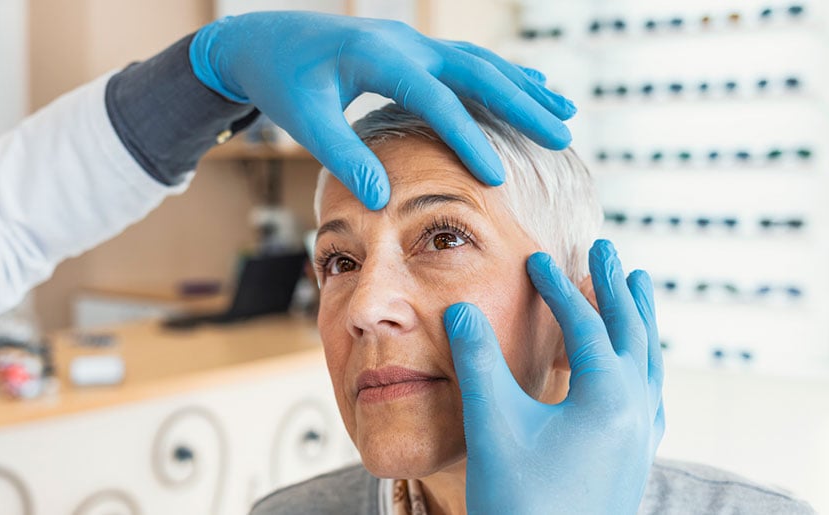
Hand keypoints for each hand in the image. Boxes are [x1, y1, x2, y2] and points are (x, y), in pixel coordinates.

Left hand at [190, 12, 575, 208]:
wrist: (265, 39)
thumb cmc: (281, 81)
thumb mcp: (305, 120)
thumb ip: (343, 156)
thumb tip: (383, 198)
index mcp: (378, 57)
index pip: (435, 100)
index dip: (467, 138)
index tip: (496, 177)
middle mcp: (405, 42)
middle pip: (477, 71)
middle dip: (521, 105)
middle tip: (561, 136)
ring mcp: (413, 41)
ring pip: (480, 62)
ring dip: (522, 88)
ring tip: (564, 113)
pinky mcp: (413, 49)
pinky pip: (467, 61)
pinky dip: (501, 77)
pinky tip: (529, 88)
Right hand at [443, 239, 664, 513]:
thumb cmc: (520, 503)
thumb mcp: (492, 424)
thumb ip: (477, 361)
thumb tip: (462, 310)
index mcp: (610, 396)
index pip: (586, 323)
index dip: (559, 287)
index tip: (537, 261)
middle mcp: (637, 411)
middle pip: (633, 330)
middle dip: (615, 286)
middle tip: (605, 248)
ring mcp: (642, 436)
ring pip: (649, 360)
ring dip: (639, 318)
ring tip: (636, 286)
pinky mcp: (635, 456)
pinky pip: (650, 392)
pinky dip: (642, 361)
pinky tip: (636, 365)